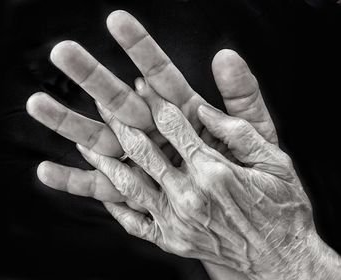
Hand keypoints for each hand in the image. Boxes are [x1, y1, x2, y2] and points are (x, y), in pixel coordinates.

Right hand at [26, 11, 275, 212]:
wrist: (254, 221)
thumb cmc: (256, 177)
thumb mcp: (256, 135)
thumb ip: (242, 98)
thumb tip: (225, 56)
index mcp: (186, 117)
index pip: (160, 75)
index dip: (140, 48)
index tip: (117, 21)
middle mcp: (159, 137)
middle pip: (121, 102)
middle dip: (93, 77)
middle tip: (62, 51)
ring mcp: (145, 165)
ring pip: (102, 142)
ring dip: (70, 125)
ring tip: (38, 104)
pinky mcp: (139, 196)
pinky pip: (104, 188)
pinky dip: (76, 181)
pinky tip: (48, 171)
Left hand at [76, 79, 340, 279]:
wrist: (279, 259)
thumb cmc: (280, 208)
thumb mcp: (273, 163)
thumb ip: (239, 132)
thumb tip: (204, 110)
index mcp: (214, 171)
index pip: (173, 126)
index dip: (154, 102)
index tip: (141, 87)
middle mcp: (189, 195)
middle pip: (142, 151)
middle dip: (120, 123)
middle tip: (103, 103)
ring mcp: (176, 220)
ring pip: (127, 184)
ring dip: (105, 160)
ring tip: (87, 142)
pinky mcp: (170, 240)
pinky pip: (132, 220)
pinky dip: (113, 203)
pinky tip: (101, 188)